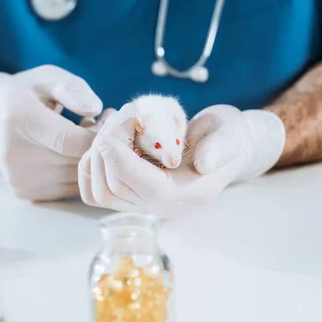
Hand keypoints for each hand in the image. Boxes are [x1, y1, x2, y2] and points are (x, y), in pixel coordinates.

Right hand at [0, 65, 103, 200]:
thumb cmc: (27, 94)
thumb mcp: (49, 78)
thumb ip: (74, 90)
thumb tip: (95, 109)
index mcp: (19, 119)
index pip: (71, 140)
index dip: (99, 134)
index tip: (108, 120)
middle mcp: (14, 153)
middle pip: (75, 160)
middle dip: (98, 145)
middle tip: (102, 125)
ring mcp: (18, 177)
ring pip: (76, 177)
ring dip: (90, 159)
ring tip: (84, 136)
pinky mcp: (24, 192)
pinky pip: (68, 188)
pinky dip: (78, 172)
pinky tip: (71, 153)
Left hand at [78, 104, 284, 215]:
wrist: (222, 146)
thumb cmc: (226, 136)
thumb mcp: (231, 135)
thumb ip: (221, 147)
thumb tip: (204, 163)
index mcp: (189, 191)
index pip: (149, 187)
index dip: (123, 161)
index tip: (112, 131)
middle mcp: (164, 204)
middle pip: (117, 190)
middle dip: (107, 149)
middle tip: (119, 116)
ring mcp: (145, 202)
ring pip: (102, 194)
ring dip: (96, 158)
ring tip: (111, 128)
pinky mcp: (132, 194)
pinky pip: (97, 193)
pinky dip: (91, 169)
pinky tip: (102, 145)